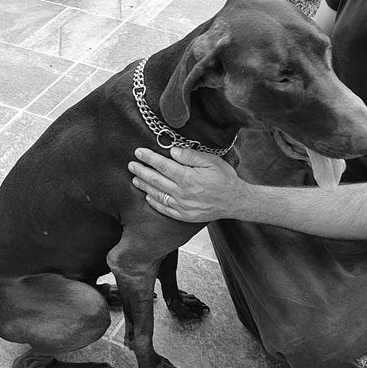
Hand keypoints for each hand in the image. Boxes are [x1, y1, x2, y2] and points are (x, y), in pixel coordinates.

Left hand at [128, 147, 246, 221]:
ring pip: (157, 194)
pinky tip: (148, 196)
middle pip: (156, 180)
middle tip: (131, 165)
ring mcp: (182, 206)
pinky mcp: (184, 216)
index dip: (148, 158)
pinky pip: (165, 209)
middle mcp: (182, 193)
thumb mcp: (212, 161)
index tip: (139, 152)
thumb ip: (191, 156)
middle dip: (141, 171)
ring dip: (144, 186)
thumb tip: (173, 151)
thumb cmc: (225, 179)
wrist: (235, 201)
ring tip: (134, 179)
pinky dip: (154, 202)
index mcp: (187, 177)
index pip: (162, 165)